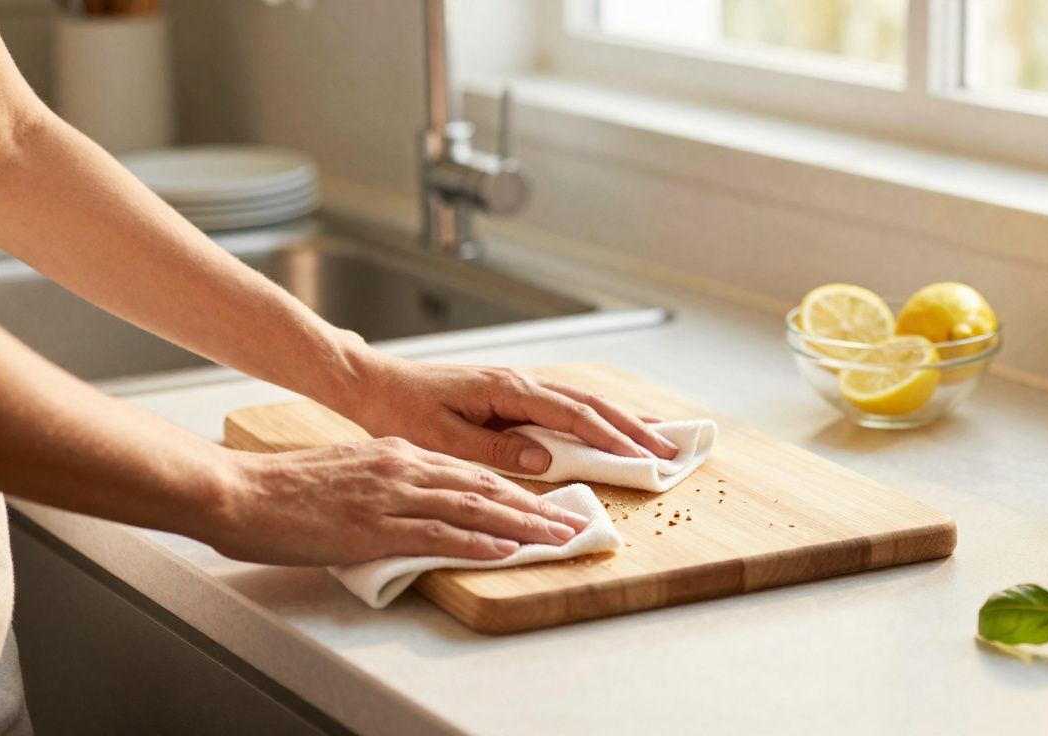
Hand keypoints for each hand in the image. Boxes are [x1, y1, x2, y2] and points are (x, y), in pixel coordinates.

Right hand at [211, 438, 590, 565]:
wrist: (239, 490)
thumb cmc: (284, 488)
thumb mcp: (348, 473)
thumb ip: (387, 483)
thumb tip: (415, 502)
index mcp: (397, 453)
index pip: (470, 471)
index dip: (514, 490)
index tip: (545, 506)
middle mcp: (403, 467)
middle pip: (485, 486)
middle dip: (535, 507)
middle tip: (571, 524)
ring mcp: (391, 495)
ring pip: (473, 507)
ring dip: (522, 525)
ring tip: (556, 539)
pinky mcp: (374, 524)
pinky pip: (438, 532)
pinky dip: (478, 541)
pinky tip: (505, 550)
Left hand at [344, 359, 678, 474]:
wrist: (377, 385)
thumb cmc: (402, 411)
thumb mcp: (443, 439)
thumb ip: (496, 450)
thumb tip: (546, 460)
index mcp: (508, 390)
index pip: (573, 415)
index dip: (612, 438)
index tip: (643, 457)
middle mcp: (521, 383)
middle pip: (590, 404)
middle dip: (633, 428)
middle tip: (670, 452)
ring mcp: (520, 387)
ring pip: (584, 401)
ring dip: (622, 420)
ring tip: (659, 437)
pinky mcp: (514, 396)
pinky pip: (566, 406)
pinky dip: (597, 417)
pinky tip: (614, 426)